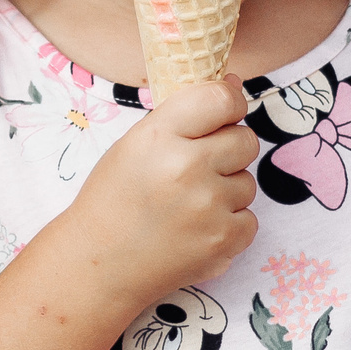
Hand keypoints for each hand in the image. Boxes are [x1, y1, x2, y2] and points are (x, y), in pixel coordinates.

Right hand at [73, 76, 260, 304]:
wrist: (100, 264)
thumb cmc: (114, 199)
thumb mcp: (135, 143)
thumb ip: (183, 115)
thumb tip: (234, 86)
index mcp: (159, 136)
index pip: (221, 99)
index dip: (229, 103)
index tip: (224, 112)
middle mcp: (187, 167)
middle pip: (245, 140)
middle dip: (227, 151)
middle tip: (196, 168)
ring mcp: (209, 207)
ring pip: (247, 182)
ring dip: (225, 190)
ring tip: (188, 205)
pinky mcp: (223, 241)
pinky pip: (249, 218)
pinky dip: (228, 224)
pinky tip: (196, 229)